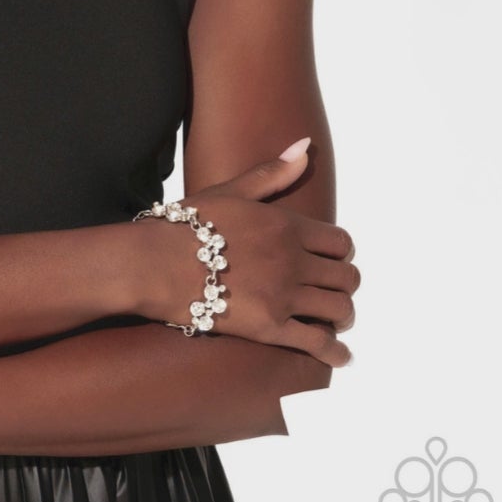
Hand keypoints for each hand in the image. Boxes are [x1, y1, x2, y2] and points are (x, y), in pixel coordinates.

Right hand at [133, 142, 359, 366]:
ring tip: (333, 320)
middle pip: (347, 277)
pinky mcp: (271, 328)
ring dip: (341, 315)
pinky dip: (335, 352)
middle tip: (332, 291)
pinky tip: (337, 356)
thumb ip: (273, 173)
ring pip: (339, 308)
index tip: (332, 261)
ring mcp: (284, 295)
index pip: (341, 242)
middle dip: (344, 285)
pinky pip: (319, 343)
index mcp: (287, 225)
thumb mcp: (231, 190)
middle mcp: (293, 259)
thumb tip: (304, 145)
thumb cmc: (186, 225)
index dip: (341, 254)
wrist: (155, 263)